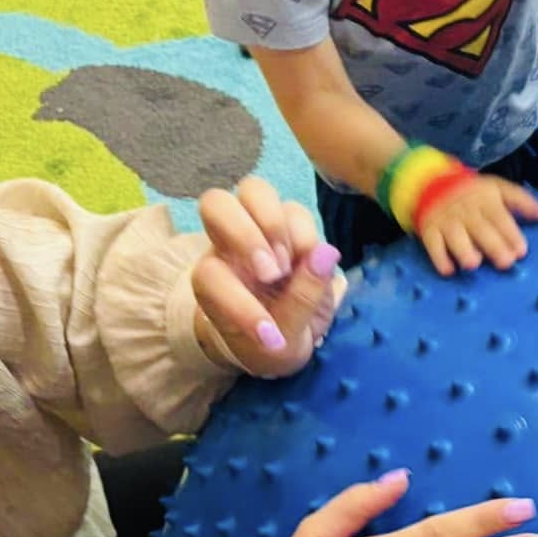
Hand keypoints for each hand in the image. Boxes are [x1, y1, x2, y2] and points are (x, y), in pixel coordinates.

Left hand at [193, 177, 345, 377]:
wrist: (284, 338)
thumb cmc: (271, 344)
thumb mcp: (285, 344)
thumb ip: (301, 303)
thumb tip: (327, 253)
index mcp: (214, 283)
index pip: (210, 275)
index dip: (239, 303)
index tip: (269, 336)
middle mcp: (228, 248)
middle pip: (216, 204)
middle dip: (247, 235)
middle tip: (274, 274)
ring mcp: (258, 231)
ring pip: (256, 192)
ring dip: (279, 228)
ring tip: (293, 267)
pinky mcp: (289, 228)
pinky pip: (296, 211)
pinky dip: (307, 234)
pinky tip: (311, 264)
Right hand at [418, 175, 537, 276]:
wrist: (431, 182)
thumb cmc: (471, 192)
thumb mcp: (496, 188)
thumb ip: (519, 201)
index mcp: (484, 199)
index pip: (499, 217)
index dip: (510, 233)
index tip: (521, 250)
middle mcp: (465, 210)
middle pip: (480, 228)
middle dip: (493, 245)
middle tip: (506, 262)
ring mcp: (446, 220)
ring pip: (455, 236)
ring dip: (464, 250)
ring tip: (474, 264)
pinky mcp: (430, 230)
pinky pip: (433, 244)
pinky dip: (439, 258)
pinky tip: (448, 270)